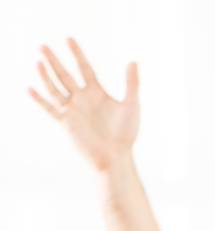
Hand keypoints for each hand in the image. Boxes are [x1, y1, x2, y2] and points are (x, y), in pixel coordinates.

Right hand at [29, 39, 138, 172]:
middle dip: (54, 60)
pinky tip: (29, 89)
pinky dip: (39, 99)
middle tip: (43, 45)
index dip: (77, 53)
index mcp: (97, 92)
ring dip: (46, 75)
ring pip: (55, 88)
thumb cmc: (127, 132)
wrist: (116, 156)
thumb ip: (131, 83)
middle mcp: (82, 98)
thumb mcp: (131, 104)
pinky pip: (49, 108)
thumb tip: (133, 61)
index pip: (84, 68)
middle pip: (65, 74)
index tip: (69, 38)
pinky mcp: (66, 122)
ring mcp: (73, 109)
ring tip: (38, 61)